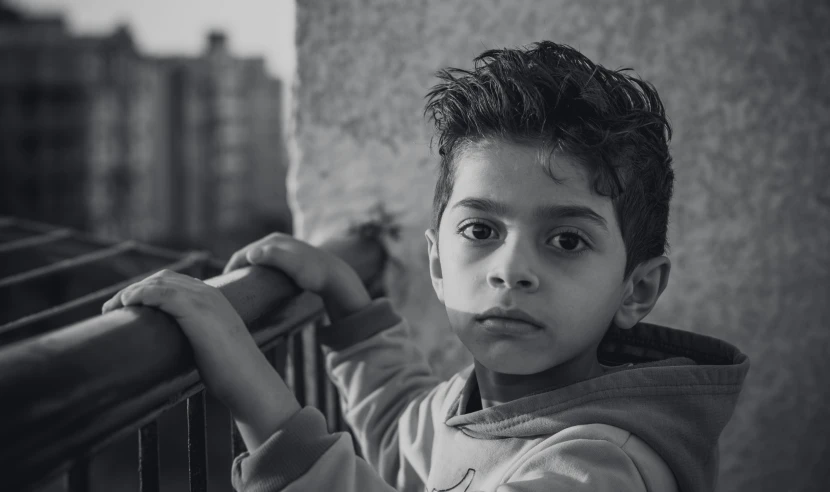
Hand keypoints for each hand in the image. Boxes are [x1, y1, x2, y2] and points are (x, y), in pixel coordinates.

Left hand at [101, 269, 256, 398]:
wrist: (249, 381)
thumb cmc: (231, 372)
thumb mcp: (211, 346)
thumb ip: (196, 338)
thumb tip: (171, 352)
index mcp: (214, 298)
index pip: (173, 281)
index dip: (146, 289)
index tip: (126, 306)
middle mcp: (209, 292)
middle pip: (162, 278)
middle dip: (133, 288)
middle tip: (111, 308)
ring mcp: (204, 299)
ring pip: (158, 282)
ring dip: (130, 291)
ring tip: (111, 308)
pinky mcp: (196, 310)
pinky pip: (161, 293)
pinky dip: (140, 294)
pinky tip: (127, 304)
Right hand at [223, 232, 370, 321]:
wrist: (336, 277)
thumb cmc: (314, 273)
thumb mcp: (293, 265)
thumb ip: (274, 257)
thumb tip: (251, 254)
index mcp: (273, 241)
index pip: (243, 254)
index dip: (231, 268)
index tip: (222, 285)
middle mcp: (277, 242)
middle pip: (248, 256)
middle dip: (236, 270)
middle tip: (227, 289)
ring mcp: (283, 250)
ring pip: (257, 261)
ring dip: (246, 272)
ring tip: (239, 289)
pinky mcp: (288, 259)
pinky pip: (266, 265)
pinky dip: (257, 273)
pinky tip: (257, 285)